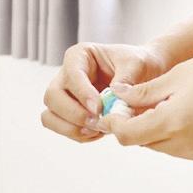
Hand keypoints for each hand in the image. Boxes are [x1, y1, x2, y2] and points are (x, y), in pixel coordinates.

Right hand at [40, 42, 170, 142]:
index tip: (99, 108)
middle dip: (73, 114)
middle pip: (52, 97)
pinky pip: (62, 129)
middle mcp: (66, 76)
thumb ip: (126, 77)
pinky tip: (99, 133)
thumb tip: (113, 95)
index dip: (82, 94)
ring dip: (71, 128)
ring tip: (97, 130)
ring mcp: (65, 96)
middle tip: (98, 122)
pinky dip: (79, 136)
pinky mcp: (69, 114)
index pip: (71, 75)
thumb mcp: (136, 64)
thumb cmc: (137, 64)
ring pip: (50, 116)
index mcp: (79, 56)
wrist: (143, 77)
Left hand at [107, 39, 192, 161]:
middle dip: (134, 123)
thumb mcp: (179, 74)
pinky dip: (174, 133)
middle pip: (143, 141)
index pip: (128, 135)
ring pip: (161, 145)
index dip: (114, 122)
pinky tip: (186, 109)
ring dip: (154, 128)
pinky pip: (181, 148)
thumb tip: (117, 96)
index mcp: (174, 122)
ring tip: (165, 100)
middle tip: (135, 99)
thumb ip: (145, 92)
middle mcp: (186, 144)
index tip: (112, 106)